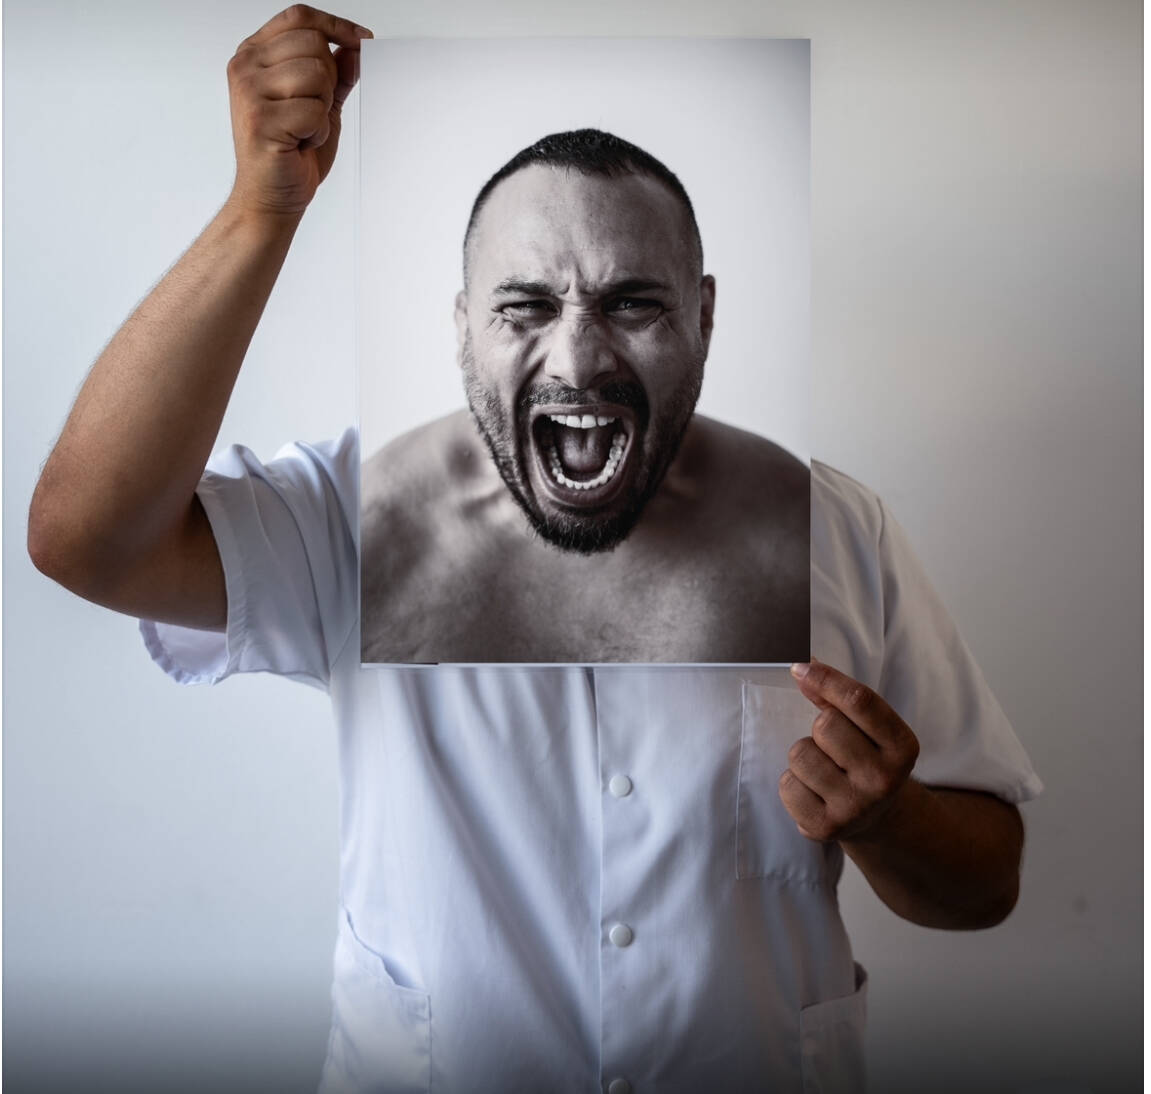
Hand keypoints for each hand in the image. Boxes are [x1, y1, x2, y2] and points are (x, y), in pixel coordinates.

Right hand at [225, 5, 371, 216]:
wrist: (272, 196)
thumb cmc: (290, 153)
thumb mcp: (320, 104)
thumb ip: (336, 74)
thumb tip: (355, 47)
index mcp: (255, 54)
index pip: (299, 17)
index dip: (335, 25)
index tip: (362, 39)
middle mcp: (246, 66)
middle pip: (313, 43)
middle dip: (329, 80)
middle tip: (313, 111)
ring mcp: (249, 91)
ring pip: (316, 74)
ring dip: (323, 108)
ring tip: (305, 128)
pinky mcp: (259, 119)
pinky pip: (313, 111)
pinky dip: (318, 132)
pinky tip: (300, 143)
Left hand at [779, 659, 919, 842]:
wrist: (875, 817)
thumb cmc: (864, 757)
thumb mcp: (867, 727)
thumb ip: (836, 696)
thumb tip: (803, 668)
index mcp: (902, 747)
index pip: (860, 701)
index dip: (826, 678)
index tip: (801, 667)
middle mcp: (884, 780)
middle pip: (825, 725)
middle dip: (819, 727)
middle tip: (832, 745)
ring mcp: (855, 807)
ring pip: (800, 753)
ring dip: (803, 754)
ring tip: (823, 769)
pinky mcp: (825, 827)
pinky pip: (787, 784)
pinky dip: (793, 782)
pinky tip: (813, 791)